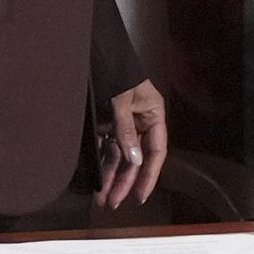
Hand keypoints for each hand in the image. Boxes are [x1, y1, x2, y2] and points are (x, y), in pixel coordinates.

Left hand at [98, 81, 168, 207]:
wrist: (97, 49)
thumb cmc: (115, 70)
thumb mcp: (121, 99)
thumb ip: (126, 129)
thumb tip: (134, 161)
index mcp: (153, 114)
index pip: (156, 150)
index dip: (149, 175)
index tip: (140, 196)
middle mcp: (141, 121)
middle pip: (137, 158)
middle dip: (125, 181)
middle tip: (113, 203)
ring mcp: (124, 123)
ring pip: (121, 156)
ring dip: (113, 176)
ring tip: (103, 199)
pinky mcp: (108, 122)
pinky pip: (108, 147)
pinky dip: (104, 163)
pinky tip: (98, 180)